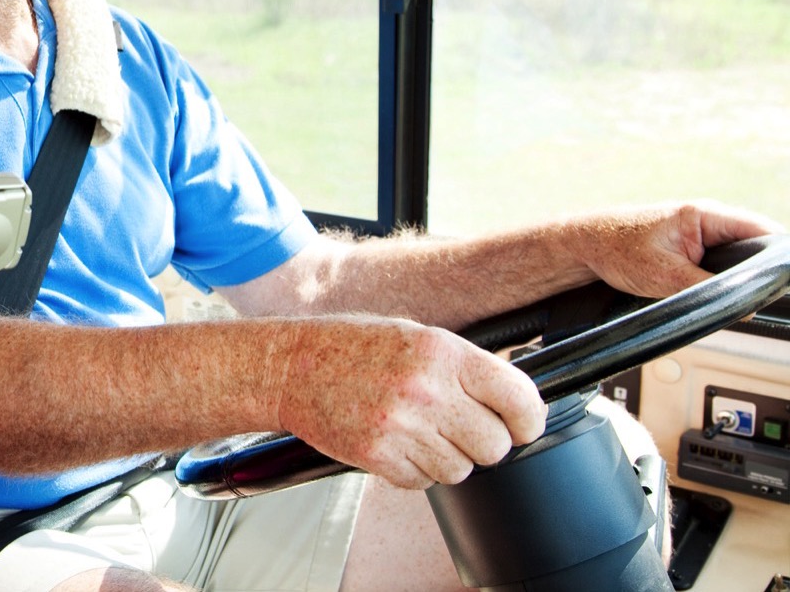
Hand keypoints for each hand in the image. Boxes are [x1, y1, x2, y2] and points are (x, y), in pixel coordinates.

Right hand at [273, 315, 545, 488]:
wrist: (290, 366)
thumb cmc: (353, 347)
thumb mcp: (417, 337)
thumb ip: (464, 367)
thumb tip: (512, 402)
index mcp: (442, 352)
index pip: (518, 399)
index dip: (528, 420)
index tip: (521, 426)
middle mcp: (426, 389)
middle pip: (494, 446)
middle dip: (483, 442)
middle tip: (461, 428)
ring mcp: (400, 426)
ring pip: (460, 470)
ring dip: (447, 458)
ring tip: (419, 431)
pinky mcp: (377, 456)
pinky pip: (422, 482)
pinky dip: (415, 470)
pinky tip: (395, 442)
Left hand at [565, 200, 783, 298]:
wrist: (583, 245)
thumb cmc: (614, 248)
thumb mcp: (663, 275)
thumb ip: (705, 289)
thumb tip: (741, 306)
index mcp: (705, 215)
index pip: (762, 232)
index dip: (775, 257)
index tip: (777, 281)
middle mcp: (707, 219)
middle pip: (754, 246)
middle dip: (755, 271)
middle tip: (751, 295)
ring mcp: (700, 233)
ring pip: (736, 256)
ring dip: (736, 275)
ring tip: (732, 294)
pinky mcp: (691, 247)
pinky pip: (718, 262)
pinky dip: (720, 277)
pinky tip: (714, 291)